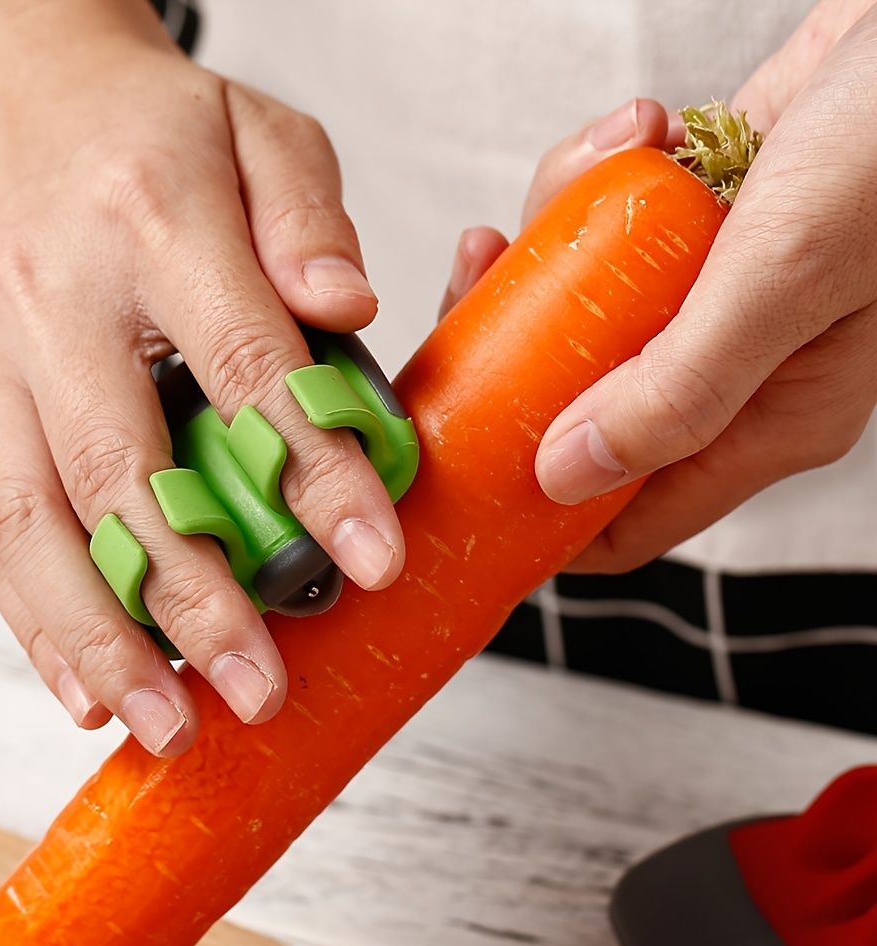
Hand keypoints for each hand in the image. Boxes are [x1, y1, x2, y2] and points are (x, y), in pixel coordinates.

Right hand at [0, 0, 402, 753]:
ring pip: (32, 527)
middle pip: (121, 475)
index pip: (245, 367)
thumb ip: (307, 214)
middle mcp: (54, 304)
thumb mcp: (253, 127)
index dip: (310, 472)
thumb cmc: (139, 126)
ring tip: (165, 724)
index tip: (370, 558)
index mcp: (148, 223)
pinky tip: (81, 686)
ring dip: (98, 641)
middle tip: (259, 692)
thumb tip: (349, 310)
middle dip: (195, 600)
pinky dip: (33, 621)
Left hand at [443, 1, 876, 572]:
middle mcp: (735, 372)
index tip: (458, 480)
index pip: (629, 520)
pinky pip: (610, 227)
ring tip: (596, 169)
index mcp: (769, 421)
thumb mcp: (781, 278)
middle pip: (579, 407)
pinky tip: (650, 130)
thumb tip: (563, 479)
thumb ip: (676, 391)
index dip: (537, 516)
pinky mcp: (700, 227)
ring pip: (585, 307)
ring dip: (562, 234)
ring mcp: (714, 300)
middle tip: (480, 286)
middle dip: (516, 351)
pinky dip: (603, 176)